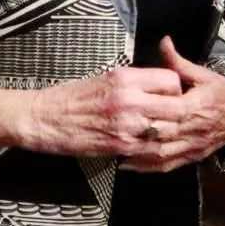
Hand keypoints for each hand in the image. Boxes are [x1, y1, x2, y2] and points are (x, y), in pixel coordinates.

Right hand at [24, 65, 190, 163]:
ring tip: (158, 129)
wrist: (46, 119)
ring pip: (168, 130)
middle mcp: (129, 100)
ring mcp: (126, 125)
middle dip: (178, 111)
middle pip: (177, 106)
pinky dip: (153, 147)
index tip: (170, 94)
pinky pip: (151, 148)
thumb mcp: (106, 77)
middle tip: (170, 114)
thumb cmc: (72, 97)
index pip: (171, 80)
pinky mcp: (121, 146)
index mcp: (125, 78)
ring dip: (167, 131)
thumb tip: (159, 84)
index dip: (175, 89)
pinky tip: (145, 143)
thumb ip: (135, 81)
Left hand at [117, 39, 224, 172]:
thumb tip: (163, 42)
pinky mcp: (192, 157)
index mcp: (196, 105)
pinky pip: (168, 165)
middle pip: (162, 134)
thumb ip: (178, 63)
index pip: (171, 109)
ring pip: (163, 153)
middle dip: (138, 134)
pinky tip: (129, 165)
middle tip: (112, 130)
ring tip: (115, 149)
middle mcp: (194, 128)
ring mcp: (192, 145)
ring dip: (138, 154)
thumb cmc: (222, 92)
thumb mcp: (203, 74)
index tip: (126, 108)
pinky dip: (148, 167)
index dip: (150, 110)